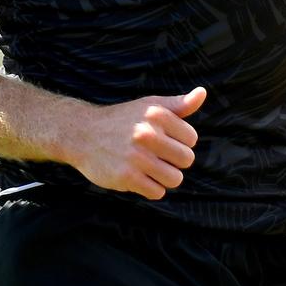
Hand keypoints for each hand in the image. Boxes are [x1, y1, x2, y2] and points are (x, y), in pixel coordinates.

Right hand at [70, 87, 206, 199]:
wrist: (82, 134)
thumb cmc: (122, 119)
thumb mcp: (149, 105)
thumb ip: (179, 104)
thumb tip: (202, 93)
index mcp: (156, 114)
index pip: (191, 139)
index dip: (180, 142)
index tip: (163, 140)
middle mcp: (147, 134)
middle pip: (186, 160)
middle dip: (174, 161)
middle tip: (156, 155)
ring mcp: (137, 157)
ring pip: (174, 179)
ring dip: (164, 177)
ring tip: (149, 168)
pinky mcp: (127, 177)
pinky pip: (157, 192)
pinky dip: (151, 188)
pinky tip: (138, 177)